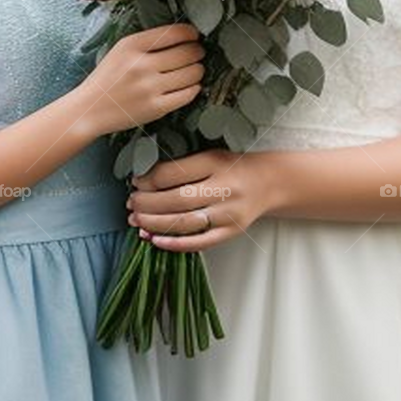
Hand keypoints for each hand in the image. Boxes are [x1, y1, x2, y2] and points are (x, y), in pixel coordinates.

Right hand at [78, 23, 203, 136]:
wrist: (89, 110)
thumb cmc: (108, 79)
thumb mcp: (120, 50)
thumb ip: (148, 42)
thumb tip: (183, 36)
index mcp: (132, 45)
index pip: (174, 32)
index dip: (191, 33)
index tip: (195, 36)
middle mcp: (141, 65)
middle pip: (188, 53)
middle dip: (198, 52)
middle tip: (199, 54)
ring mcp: (149, 88)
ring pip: (192, 74)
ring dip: (199, 70)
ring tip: (195, 70)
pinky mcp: (155, 108)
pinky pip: (188, 94)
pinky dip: (194, 89)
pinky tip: (191, 86)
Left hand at [128, 148, 272, 251]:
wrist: (269, 183)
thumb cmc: (233, 168)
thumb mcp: (210, 156)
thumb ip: (182, 166)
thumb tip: (145, 181)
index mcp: (215, 162)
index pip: (174, 173)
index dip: (149, 179)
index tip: (135, 182)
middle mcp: (224, 188)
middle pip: (177, 199)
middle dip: (148, 203)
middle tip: (131, 204)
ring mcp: (229, 213)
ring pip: (185, 222)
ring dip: (155, 224)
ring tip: (136, 221)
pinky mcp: (231, 232)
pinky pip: (200, 242)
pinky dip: (175, 244)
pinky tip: (155, 240)